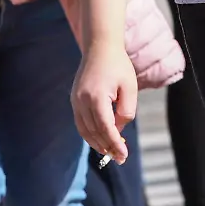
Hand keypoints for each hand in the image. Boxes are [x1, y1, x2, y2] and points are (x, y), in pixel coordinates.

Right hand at [72, 38, 137, 163]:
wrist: (100, 48)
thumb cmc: (119, 67)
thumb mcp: (130, 88)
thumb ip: (126, 111)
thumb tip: (118, 131)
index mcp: (96, 97)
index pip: (106, 129)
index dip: (115, 144)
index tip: (123, 155)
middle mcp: (82, 101)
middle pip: (94, 132)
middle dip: (107, 147)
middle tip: (120, 158)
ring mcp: (75, 100)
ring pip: (84, 130)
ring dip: (97, 144)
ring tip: (110, 152)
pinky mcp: (74, 99)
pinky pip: (80, 123)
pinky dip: (89, 134)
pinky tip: (100, 140)